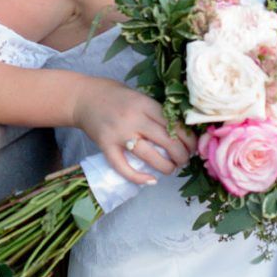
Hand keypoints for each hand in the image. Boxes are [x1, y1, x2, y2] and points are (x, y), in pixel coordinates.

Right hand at [70, 78, 193, 185]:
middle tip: (184, 160)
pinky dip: (137, 177)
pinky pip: (122, 166)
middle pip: (167, 141)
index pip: (174, 124)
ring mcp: (118, 133)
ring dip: (165, 167)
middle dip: (181, 155)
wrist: (83, 97)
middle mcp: (133, 118)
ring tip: (171, 169)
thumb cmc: (114, 95)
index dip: (188, 138)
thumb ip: (155, 111)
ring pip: (149, 156)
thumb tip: (180, 131)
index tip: (193, 146)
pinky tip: (150, 180)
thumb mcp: (138, 96)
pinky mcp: (105, 145)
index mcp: (144, 103)